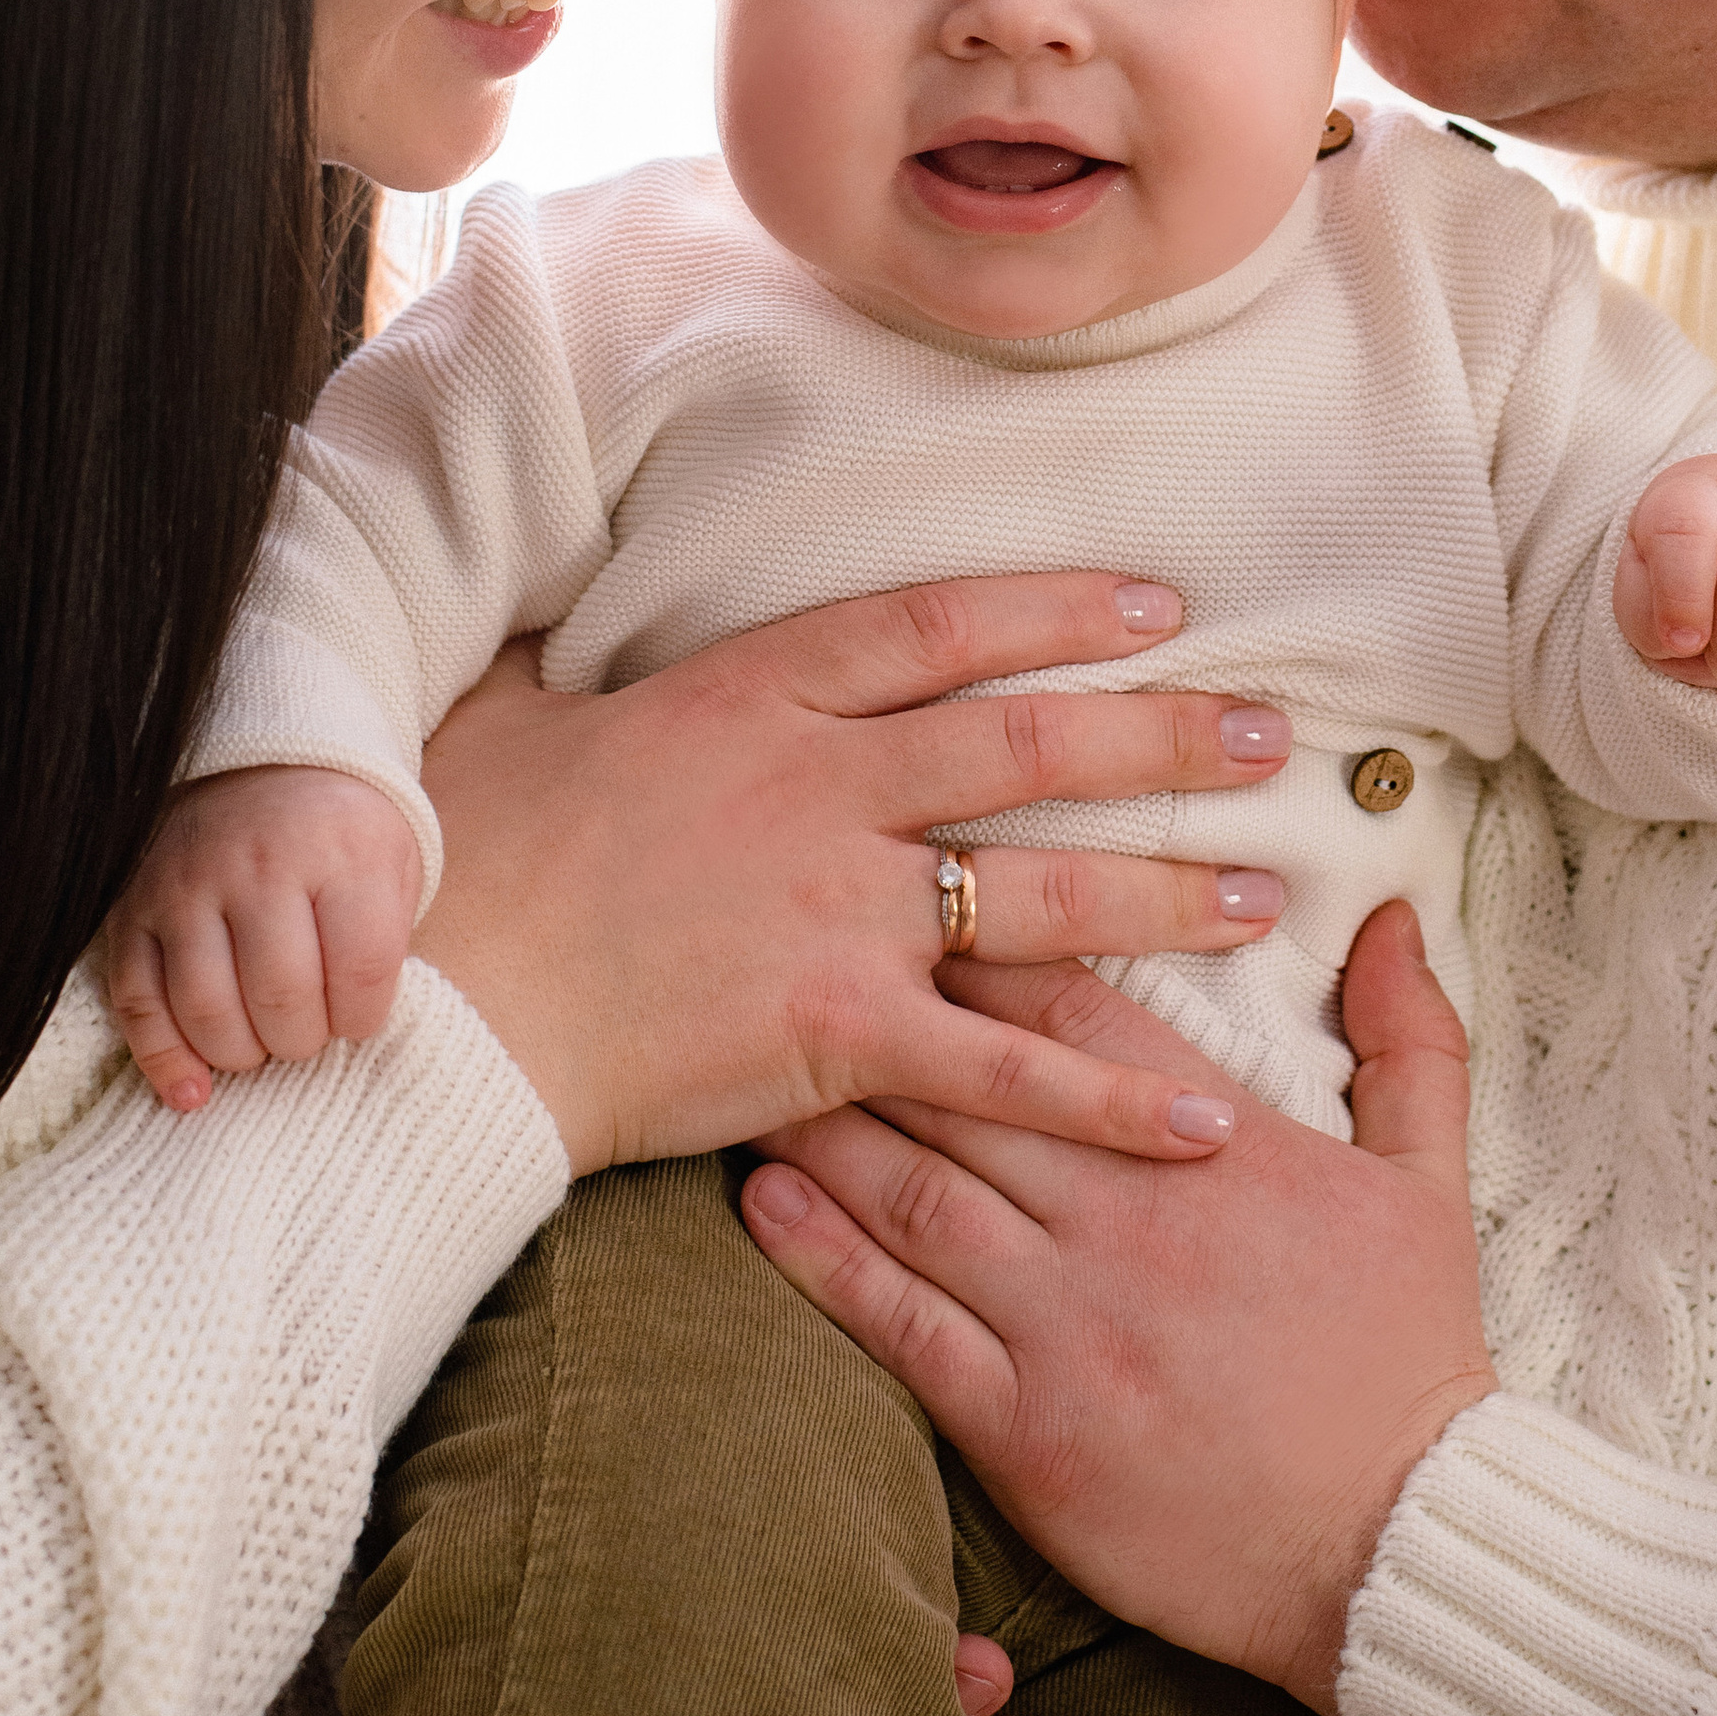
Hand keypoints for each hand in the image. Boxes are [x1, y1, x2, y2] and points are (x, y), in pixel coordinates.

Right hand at [106, 765, 423, 1111]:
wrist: (267, 758)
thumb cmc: (341, 832)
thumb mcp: (393, 863)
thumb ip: (385, 941)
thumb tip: (352, 1032)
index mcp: (339, 851)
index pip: (360, 974)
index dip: (363, 1019)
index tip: (358, 1017)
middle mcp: (257, 864)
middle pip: (282, 1001)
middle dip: (302, 1041)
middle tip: (308, 1030)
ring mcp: (186, 884)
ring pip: (207, 1011)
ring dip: (241, 1054)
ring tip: (263, 1043)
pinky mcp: (133, 908)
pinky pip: (137, 1003)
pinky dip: (164, 1061)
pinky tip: (193, 1092)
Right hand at [413, 574, 1296, 1176]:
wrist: (443, 1003)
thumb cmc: (459, 856)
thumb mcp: (511, 713)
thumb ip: (569, 664)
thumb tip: (553, 607)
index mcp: (755, 694)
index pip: (939, 627)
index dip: (1056, 608)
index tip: (1157, 603)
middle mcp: (821, 786)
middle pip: (1031, 743)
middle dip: (1165, 737)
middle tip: (1273, 735)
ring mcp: (838, 908)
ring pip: (1043, 890)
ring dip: (1167, 893)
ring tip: (1263, 894)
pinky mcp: (839, 1034)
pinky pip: (1007, 1068)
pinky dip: (1113, 1095)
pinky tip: (1204, 1112)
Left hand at [738, 901, 1494, 1715]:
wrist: (1398, 1549)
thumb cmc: (1411, 1360)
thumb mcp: (1431, 1179)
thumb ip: (1409, 1036)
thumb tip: (1391, 912)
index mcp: (1216, 1145)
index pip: (1073, 1010)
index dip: (982, 942)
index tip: (912, 892)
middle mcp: (1126, 1216)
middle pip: (970, 1083)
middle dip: (876, 1012)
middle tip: (788, 951)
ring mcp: (1068, 1323)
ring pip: (918, 1190)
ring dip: (828, 1123)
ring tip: (749, 1064)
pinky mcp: (1025, 1430)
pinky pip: (902, 1326)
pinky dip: (825, 1259)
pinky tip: (766, 1205)